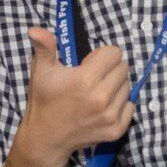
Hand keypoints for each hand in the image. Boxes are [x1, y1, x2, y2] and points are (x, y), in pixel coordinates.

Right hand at [15, 28, 132, 163]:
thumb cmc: (44, 99)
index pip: (115, 53)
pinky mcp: (116, 130)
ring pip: (127, 88)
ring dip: (115, 86)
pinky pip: (130, 107)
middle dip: (110, 69)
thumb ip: (44, 47)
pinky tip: (103, 107)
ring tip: (97, 93)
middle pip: (124, 69)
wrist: (46, 137)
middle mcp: (102, 98)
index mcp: (86, 79)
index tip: (87, 64)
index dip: (101, 56)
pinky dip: (120, 104)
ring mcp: (111, 116)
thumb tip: (35, 29)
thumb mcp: (41, 70)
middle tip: (92, 78)